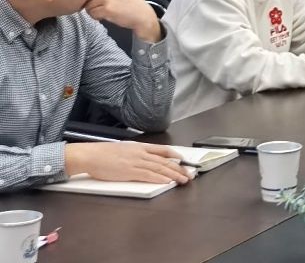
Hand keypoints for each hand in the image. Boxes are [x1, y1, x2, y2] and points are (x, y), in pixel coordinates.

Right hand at [64, 141, 192, 184]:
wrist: (91, 155)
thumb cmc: (103, 154)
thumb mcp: (124, 149)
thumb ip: (135, 153)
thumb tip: (144, 158)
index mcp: (140, 147)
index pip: (162, 149)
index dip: (175, 155)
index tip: (183, 160)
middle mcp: (141, 153)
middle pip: (164, 160)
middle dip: (179, 168)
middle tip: (189, 174)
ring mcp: (136, 162)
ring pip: (160, 168)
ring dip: (173, 175)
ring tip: (183, 180)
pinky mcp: (129, 171)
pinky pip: (148, 175)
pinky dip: (159, 178)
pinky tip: (167, 182)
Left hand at [85, 0, 160, 42]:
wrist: (142, 15)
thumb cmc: (129, 5)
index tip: (101, 2)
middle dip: (92, 4)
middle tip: (103, 8)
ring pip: (88, 6)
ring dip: (94, 12)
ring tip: (106, 12)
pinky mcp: (106, 9)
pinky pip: (92, 14)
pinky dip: (97, 17)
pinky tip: (106, 16)